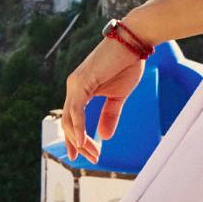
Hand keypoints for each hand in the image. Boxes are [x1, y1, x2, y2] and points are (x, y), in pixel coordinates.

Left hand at [61, 35, 146, 163]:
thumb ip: (109, 115)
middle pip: (68, 123)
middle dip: (78, 144)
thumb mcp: (118, 96)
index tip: (88, 155)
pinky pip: (76, 110)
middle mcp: (74, 86)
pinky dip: (78, 127)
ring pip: (70, 119)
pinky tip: (82, 141)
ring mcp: (75, 84)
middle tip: (92, 158)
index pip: (73, 120)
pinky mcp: (82, 82)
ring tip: (90, 154)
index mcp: (80, 90)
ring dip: (79, 139)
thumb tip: (104, 136)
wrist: (134, 43)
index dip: (78, 140)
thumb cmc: (127, 64)